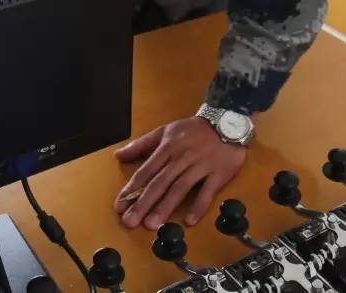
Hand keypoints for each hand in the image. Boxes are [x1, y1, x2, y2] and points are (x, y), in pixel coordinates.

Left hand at [112, 116, 246, 229]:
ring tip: (152, 225)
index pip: (146, 171)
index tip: (120, 206)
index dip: (132, 189)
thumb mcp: (165, 131)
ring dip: (165, 207)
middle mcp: (181, 158)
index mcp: (167, 148)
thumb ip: (141, 144)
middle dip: (143, 203)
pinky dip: (198, 206)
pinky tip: (189, 221)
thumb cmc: (192, 130)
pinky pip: (207, 192)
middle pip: (160, 182)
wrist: (227, 121)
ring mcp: (200, 166)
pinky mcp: (218, 173)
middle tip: (130, 221)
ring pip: (180, 188)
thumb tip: (118, 155)